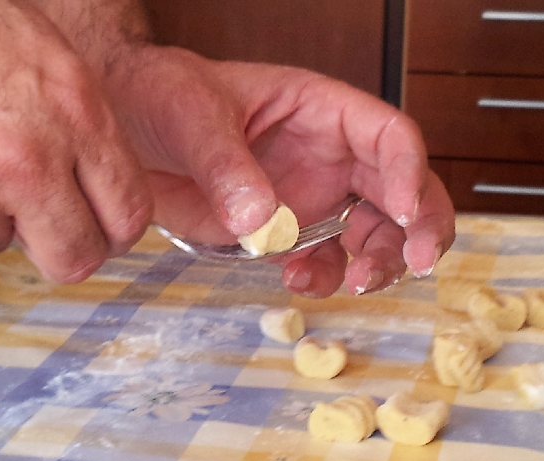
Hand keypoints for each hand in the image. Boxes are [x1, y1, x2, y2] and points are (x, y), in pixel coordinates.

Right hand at [0, 0, 151, 281]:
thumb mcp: (49, 63)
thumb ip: (86, 133)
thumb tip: (109, 194)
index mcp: (74, 116)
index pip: (127, 216)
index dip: (115, 232)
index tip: (101, 231)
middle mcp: (24, 161)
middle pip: (73, 260)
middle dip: (59, 247)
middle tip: (36, 219)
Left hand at [105, 47, 454, 296]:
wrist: (122, 133)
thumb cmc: (161, 95)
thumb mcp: (190, 114)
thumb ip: (225, 164)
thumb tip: (261, 220)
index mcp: (320, 110)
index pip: (388, 135)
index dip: (409, 171)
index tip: (403, 211)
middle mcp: (329, 156)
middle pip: (403, 190)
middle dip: (421, 228)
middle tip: (419, 264)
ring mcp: (312, 198)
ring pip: (376, 233)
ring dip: (380, 262)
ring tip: (354, 282)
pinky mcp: (286, 234)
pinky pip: (325, 261)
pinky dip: (324, 278)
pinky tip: (297, 282)